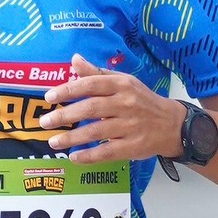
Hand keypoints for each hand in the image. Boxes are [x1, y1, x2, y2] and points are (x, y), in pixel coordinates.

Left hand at [38, 53, 182, 162]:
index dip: (69, 90)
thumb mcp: (124, 82)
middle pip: (91, 108)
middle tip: (45, 121)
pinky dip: (89, 156)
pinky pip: (107, 152)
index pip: (91, 84)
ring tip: (53, 142)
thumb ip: (97, 73)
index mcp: (122, 85)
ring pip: (96, 131)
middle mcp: (126, 103)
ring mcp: (130, 126)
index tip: (49, 96)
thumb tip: (74, 60)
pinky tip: (73, 157)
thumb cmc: (142, 101)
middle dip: (65, 115)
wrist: (172, 124)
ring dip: (72, 138)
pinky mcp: (133, 146)